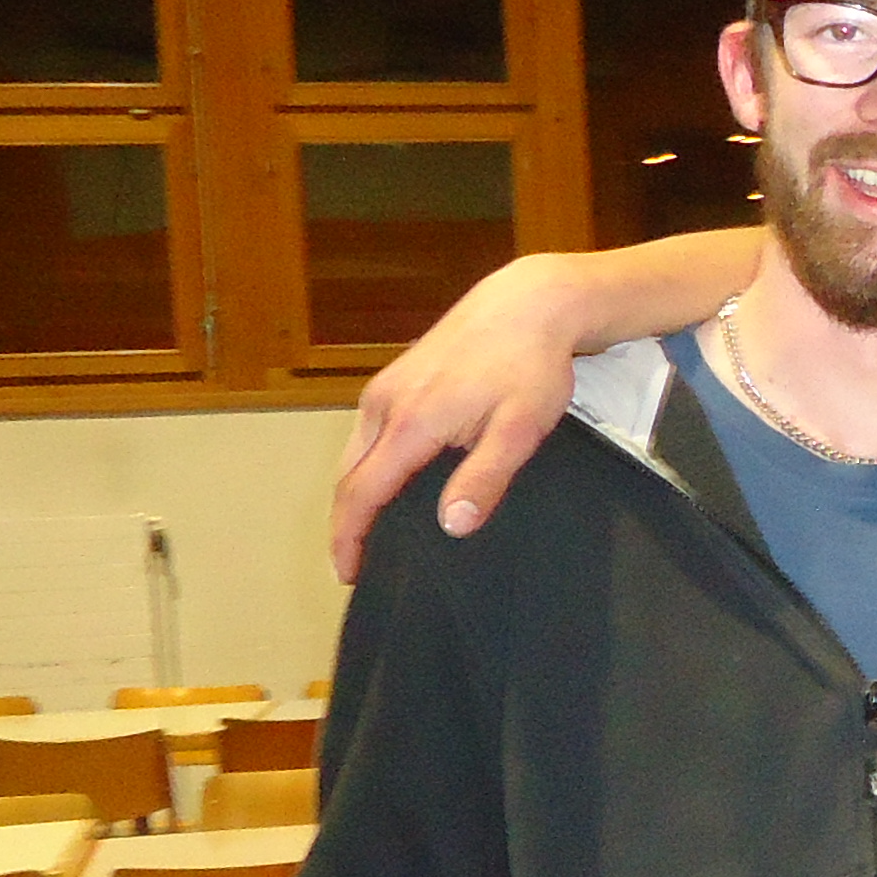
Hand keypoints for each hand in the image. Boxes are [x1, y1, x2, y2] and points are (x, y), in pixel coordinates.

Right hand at [330, 253, 591, 583]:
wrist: (529, 302)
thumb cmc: (531, 365)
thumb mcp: (520, 429)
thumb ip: (484, 478)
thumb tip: (451, 525)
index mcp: (410, 422)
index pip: (361, 494)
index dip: (349, 539)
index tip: (348, 574)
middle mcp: (386, 404)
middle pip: (348, 477)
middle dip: (345, 524)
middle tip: (356, 565)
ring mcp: (387, 387)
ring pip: (356, 454)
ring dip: (355, 494)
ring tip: (369, 533)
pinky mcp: (397, 377)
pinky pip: (369, 432)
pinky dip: (368, 465)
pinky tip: (389, 482)